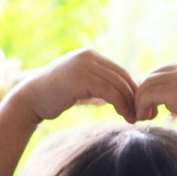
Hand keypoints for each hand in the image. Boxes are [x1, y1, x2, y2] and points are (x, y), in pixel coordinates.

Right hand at [11, 49, 138, 125]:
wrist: (30, 99)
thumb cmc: (56, 96)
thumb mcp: (82, 85)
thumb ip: (100, 84)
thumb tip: (126, 95)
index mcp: (90, 56)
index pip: (121, 72)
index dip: (134, 90)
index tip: (143, 107)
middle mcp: (88, 56)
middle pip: (123, 77)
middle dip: (137, 97)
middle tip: (146, 115)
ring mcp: (84, 65)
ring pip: (119, 85)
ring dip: (130, 104)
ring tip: (135, 119)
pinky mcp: (81, 78)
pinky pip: (110, 92)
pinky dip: (121, 105)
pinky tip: (125, 116)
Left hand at [135, 59, 176, 140]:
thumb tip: (168, 103)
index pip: (165, 71)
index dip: (156, 88)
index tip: (155, 106)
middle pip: (154, 75)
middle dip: (145, 93)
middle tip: (146, 112)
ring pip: (147, 83)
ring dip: (141, 100)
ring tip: (145, 117)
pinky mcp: (176, 91)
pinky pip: (147, 95)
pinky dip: (141, 106)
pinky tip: (147, 118)